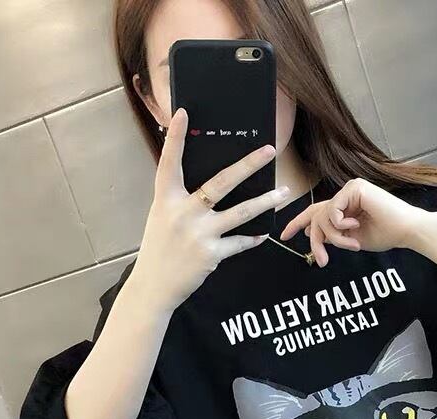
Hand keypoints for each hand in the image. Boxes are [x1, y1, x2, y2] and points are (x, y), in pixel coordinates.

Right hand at [127, 107, 290, 314]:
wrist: (153, 287)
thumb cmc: (160, 250)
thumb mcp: (162, 218)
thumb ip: (180, 200)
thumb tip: (207, 185)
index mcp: (165, 199)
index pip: (170, 163)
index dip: (175, 138)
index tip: (182, 113)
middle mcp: (182, 213)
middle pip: (221, 182)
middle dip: (248, 165)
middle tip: (269, 150)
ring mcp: (198, 233)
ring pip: (240, 212)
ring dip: (265, 202)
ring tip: (283, 193)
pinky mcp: (211, 254)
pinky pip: (239, 242)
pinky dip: (252, 238)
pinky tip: (262, 234)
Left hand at [279, 177, 430, 266]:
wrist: (407, 230)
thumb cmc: (386, 235)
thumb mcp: (353, 239)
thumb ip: (334, 236)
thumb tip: (312, 234)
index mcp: (346, 206)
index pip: (316, 212)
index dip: (299, 223)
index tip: (285, 236)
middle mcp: (346, 195)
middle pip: (316, 216)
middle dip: (315, 239)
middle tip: (321, 259)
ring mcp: (349, 189)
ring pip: (324, 216)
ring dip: (334, 237)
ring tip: (352, 245)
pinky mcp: (354, 188)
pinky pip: (333, 210)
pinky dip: (340, 224)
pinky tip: (356, 225)